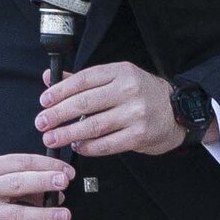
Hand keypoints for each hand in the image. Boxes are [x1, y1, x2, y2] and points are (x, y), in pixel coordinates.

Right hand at [0, 153, 73, 219]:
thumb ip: (20, 180)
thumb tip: (54, 191)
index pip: (22, 162)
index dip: (47, 166)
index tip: (67, 171)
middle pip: (18, 184)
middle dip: (43, 182)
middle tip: (63, 182)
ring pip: (18, 215)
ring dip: (43, 216)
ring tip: (63, 216)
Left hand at [39, 61, 186, 158]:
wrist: (178, 112)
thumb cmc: (143, 94)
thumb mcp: (115, 78)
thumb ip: (82, 80)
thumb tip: (49, 78)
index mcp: (120, 72)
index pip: (83, 80)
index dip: (60, 91)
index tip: (44, 101)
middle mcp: (128, 90)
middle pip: (85, 103)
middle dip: (58, 115)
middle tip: (41, 123)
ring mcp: (135, 114)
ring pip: (93, 126)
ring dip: (68, 134)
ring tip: (52, 138)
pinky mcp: (139, 135)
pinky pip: (107, 144)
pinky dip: (88, 147)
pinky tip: (77, 146)